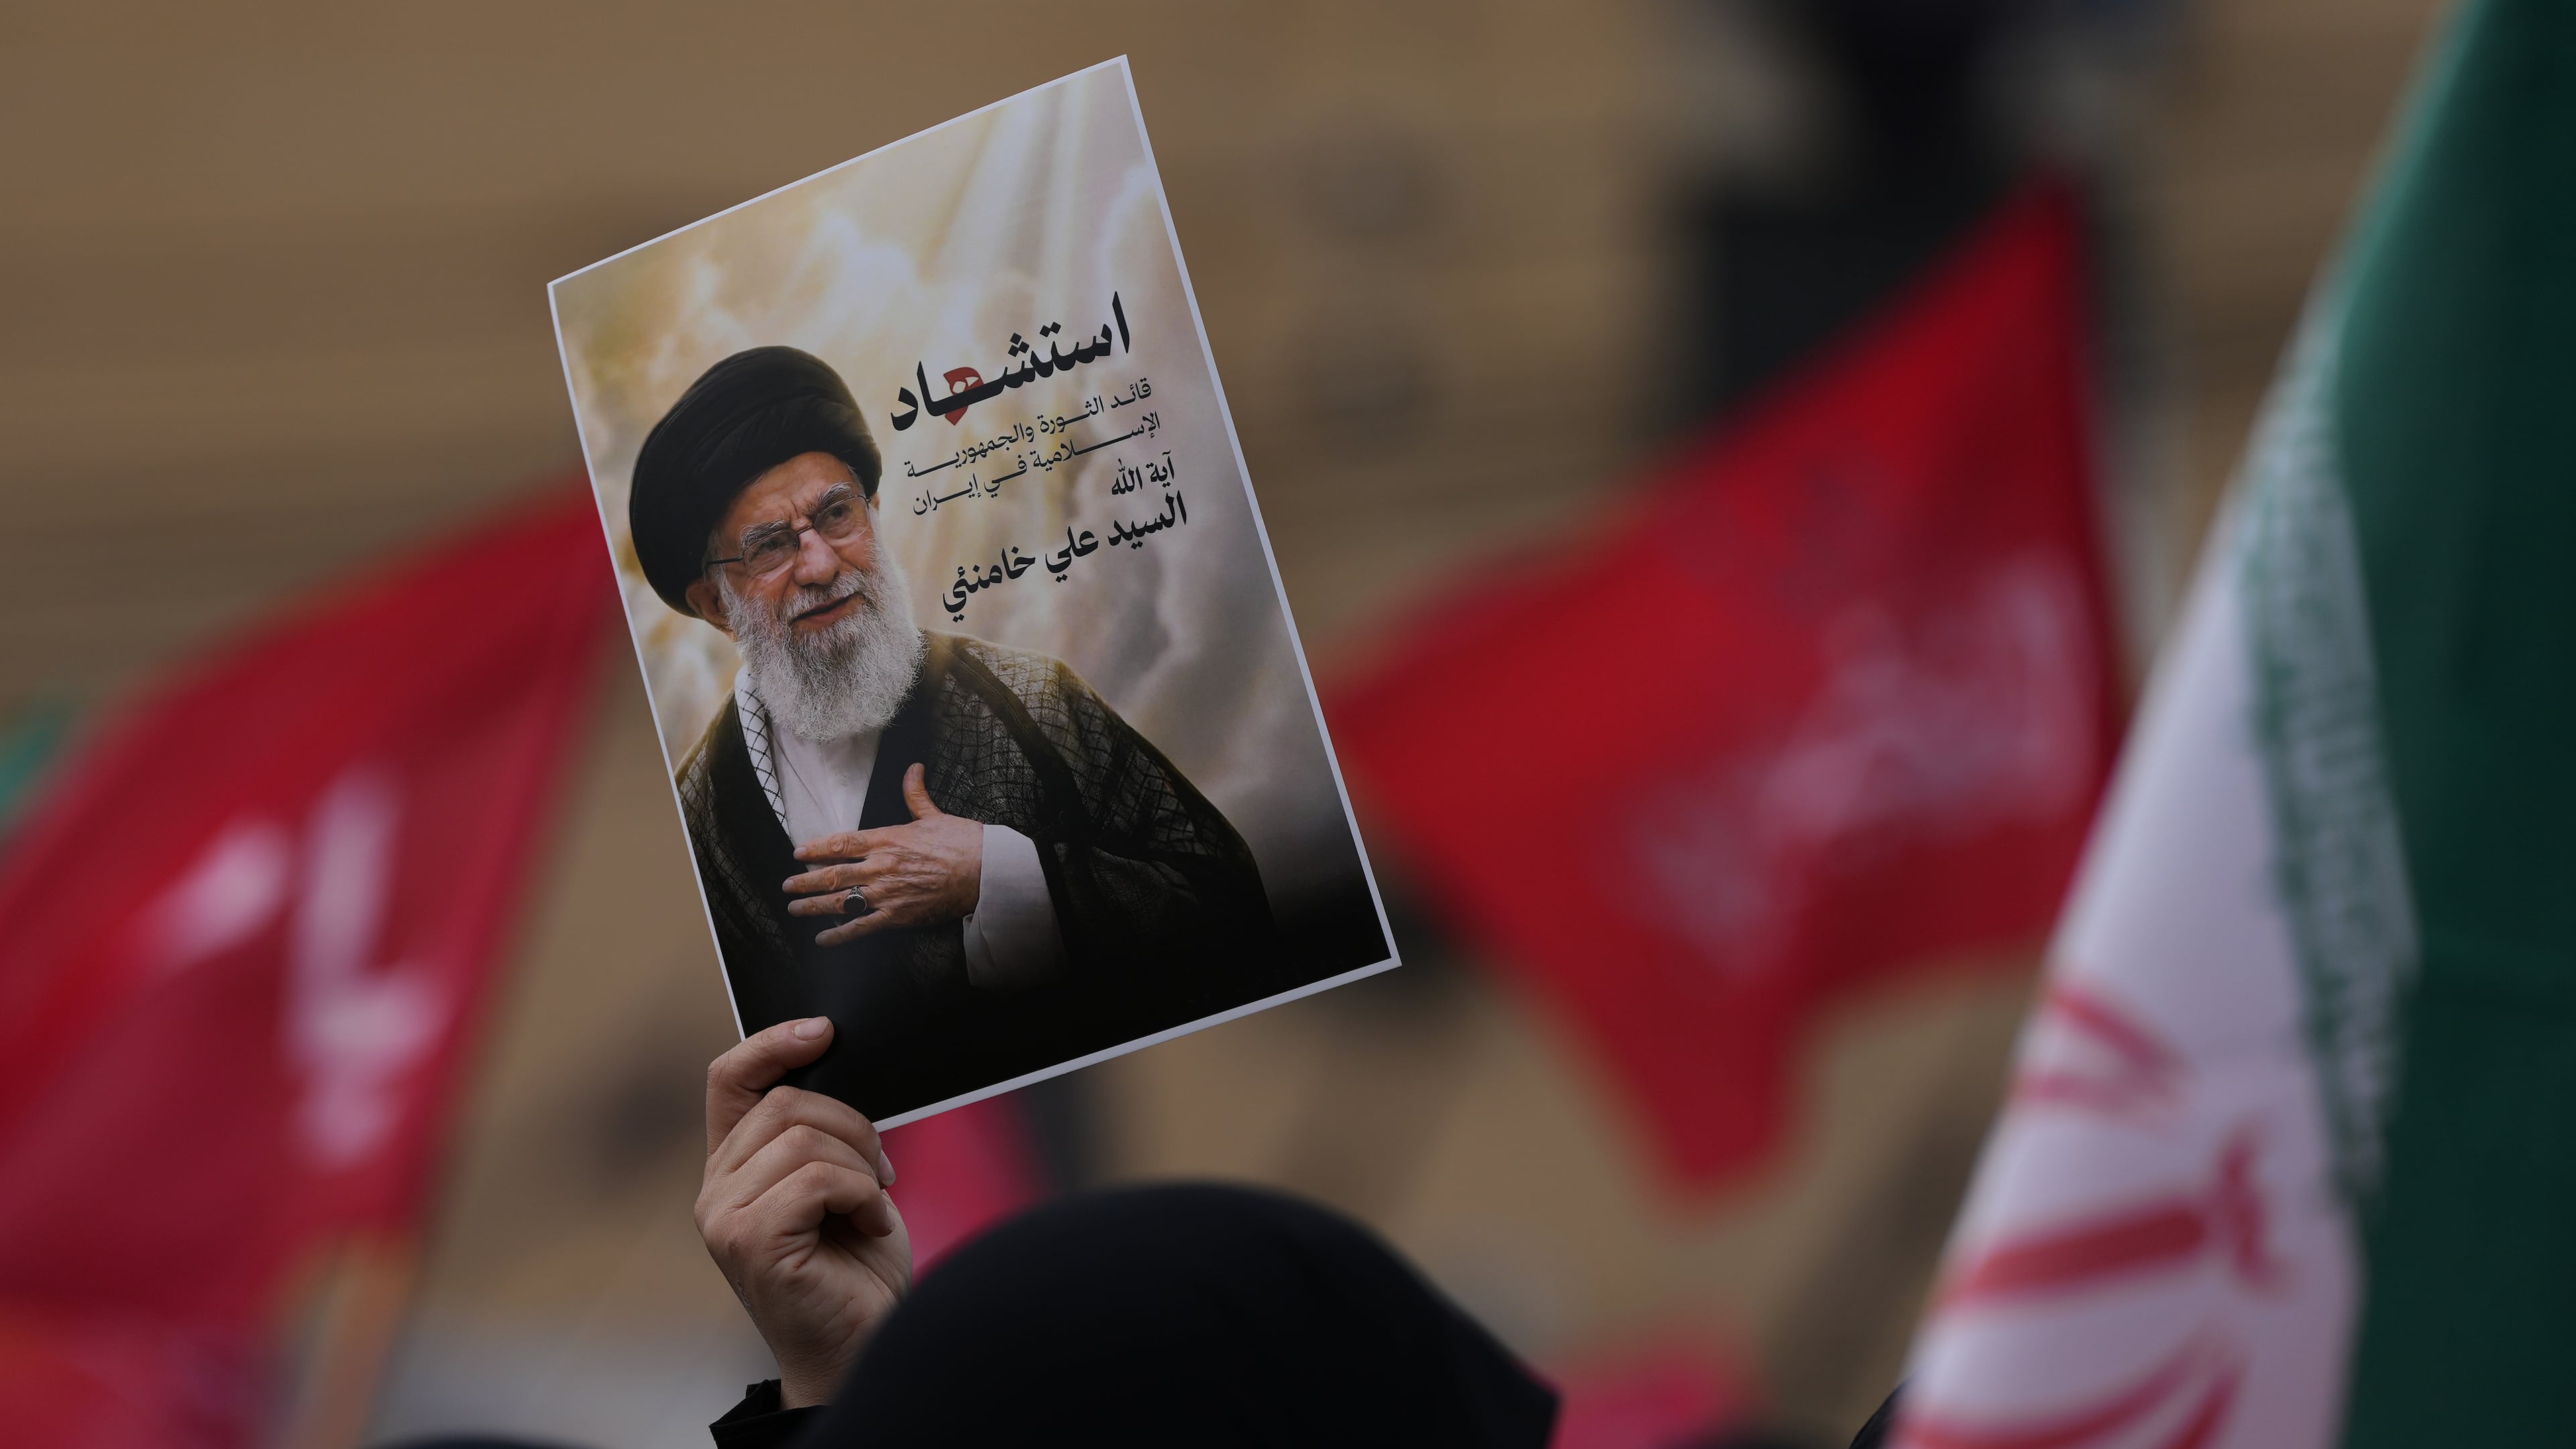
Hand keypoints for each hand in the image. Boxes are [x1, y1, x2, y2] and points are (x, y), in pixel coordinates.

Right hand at [696, 1017, 910, 1408]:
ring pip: (804, 1139)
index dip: (772, 1042)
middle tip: (879, 1170)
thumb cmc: (856, 1267)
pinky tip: (872, 1226)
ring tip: (873, 1205)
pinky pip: (817, 1179)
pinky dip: (862, 1196)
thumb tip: (836, 1064)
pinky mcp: (749, 1242)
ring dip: (861, 1166)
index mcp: (735, 1167)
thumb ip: (819, 1133)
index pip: (730, 1078)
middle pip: (784, 1102)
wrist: (864, 1342)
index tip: (824, 1030)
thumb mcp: (838, 1182)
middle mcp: (716, 1190)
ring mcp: (724, 1218)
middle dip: (851, 1126)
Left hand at [785, 763, 982, 945]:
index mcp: (887, 839)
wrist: (984, 871)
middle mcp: (881, 866)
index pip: (842, 843)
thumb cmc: (962, 842)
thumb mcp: (934, 814)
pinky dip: (840, 934)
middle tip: (787, 885)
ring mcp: (887, 893)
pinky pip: (862, 927)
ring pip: (841, 901)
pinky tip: (823, 939)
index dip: (816, 848)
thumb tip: (913, 768)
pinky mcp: (898, 916)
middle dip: (806, 881)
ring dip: (814, 906)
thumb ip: (915, 794)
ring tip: (795, 908)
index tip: (798, 852)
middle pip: (833, 875)